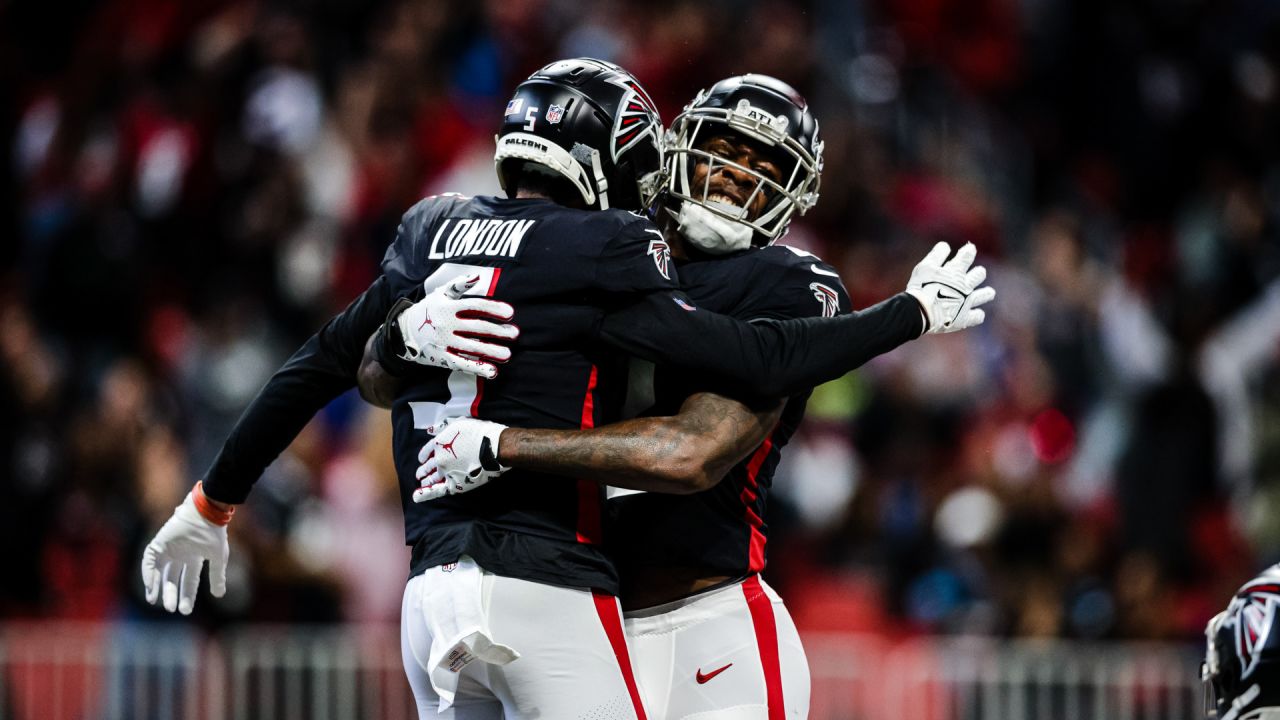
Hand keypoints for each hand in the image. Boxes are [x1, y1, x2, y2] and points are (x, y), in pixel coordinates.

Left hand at [140, 483, 230, 614]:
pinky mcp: (159, 543)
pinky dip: (148, 573)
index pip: (189, 580)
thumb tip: (219, 594)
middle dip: (171, 593)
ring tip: (153, 601)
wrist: (205, 513)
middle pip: (172, 578)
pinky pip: (149, 560)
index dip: (187, 595)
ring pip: (158, 571)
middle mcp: (180, 555)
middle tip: (171, 609)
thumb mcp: (218, 557)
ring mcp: (168, 549)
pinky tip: (150, 584)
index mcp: (195, 558)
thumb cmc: (214, 533)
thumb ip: (217, 576)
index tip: (185, 610)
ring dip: (155, 586)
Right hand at [395, 274, 519, 378]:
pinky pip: (461, 364)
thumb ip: (459, 285)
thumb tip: (477, 277)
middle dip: (497, 331)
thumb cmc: (428, 309)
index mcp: (448, 306)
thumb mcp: (440, 294)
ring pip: (471, 347)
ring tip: (507, 353)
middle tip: (515, 333)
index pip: (475, 306)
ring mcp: (444, 342)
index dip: (493, 309)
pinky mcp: (441, 358)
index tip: (510, 313)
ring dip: (491, 351)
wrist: (403, 331)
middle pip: (476, 327)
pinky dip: (477, 368)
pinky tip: (492, 371)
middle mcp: (446, 324)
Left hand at [414, 417, 508, 502]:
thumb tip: (431, 430)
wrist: (494, 448)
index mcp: (439, 443)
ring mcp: (446, 472)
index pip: (426, 451)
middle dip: (423, 470)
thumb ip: (444, 428)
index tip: (422, 459)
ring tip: (423, 483)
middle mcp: (439, 458)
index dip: (424, 455)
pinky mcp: (455, 484)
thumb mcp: (459, 423)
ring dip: (426, 481)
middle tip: (420, 474)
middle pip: (428, 466)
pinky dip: (426, 494)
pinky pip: (438, 490)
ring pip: (432, 478)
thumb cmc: (480, 433)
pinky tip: (416, 497)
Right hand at [905, 241, 995, 333]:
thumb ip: (936, 255)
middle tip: (978, 273)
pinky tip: (976, 313)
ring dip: (986, 293)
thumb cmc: (921, 287)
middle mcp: (965, 285)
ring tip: (988, 292)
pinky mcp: (964, 318)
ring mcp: (967, 302)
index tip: (970, 249)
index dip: (969, 251)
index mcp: (956, 271)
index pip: (967, 256)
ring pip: (985, 295)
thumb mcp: (925, 267)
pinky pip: (977, 316)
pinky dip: (977, 314)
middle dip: (978, 273)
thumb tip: (945, 245)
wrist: (921, 311)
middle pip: (979, 275)